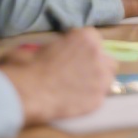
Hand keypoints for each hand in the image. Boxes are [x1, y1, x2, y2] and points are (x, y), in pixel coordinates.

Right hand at [0, 27, 116, 125]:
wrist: (29, 91)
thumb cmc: (31, 64)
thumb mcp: (46, 45)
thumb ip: (63, 44)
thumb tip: (60, 50)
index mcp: (87, 37)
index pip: (94, 39)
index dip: (84, 49)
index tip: (76, 55)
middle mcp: (99, 55)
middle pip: (107, 60)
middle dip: (98, 65)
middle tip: (81, 72)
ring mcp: (101, 79)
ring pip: (108, 79)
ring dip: (98, 81)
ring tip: (81, 88)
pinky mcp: (98, 99)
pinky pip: (99, 97)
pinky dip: (90, 98)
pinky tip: (76, 100)